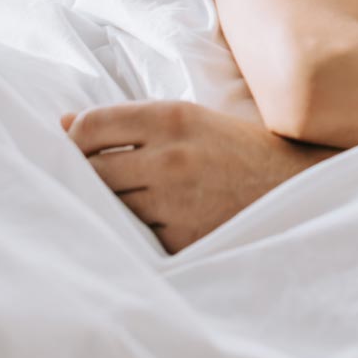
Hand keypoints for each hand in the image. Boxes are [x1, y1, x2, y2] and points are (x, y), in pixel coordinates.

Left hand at [60, 101, 336, 253]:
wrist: (292, 187)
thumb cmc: (234, 148)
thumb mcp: (190, 118)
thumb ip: (130, 121)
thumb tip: (65, 125)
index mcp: (172, 117)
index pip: (93, 126)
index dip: (74, 138)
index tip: (72, 147)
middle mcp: (170, 157)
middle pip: (93, 169)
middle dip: (84, 174)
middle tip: (89, 178)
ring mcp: (174, 202)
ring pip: (110, 205)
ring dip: (109, 205)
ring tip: (123, 197)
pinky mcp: (181, 239)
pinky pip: (136, 236)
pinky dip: (135, 230)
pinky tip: (149, 220)